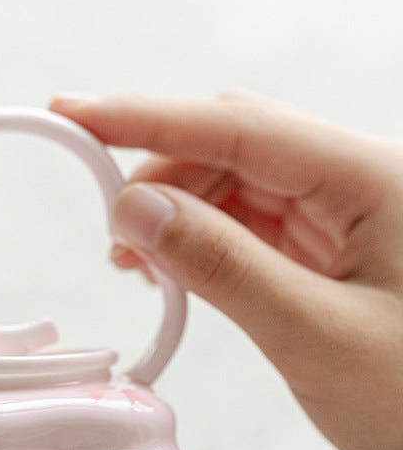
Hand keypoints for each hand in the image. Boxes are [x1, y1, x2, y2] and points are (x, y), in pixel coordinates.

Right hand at [51, 91, 402, 449]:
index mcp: (372, 180)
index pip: (240, 128)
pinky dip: (196, 238)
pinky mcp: (320, 242)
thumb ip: (222, 267)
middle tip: (111, 231)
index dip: (148, 118)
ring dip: (173, 212)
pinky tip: (171, 268)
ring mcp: (338, 210)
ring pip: (230, 182)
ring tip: (137, 263)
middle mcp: (355, 180)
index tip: (76, 115)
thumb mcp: (311, 334)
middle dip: (159, 178)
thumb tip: (134, 210)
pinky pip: (242, 220)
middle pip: (230, 146)